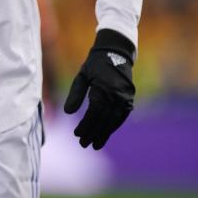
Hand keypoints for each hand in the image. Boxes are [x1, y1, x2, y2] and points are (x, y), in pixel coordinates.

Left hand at [63, 29, 135, 149]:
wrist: (116, 53)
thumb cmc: (95, 64)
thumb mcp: (82, 76)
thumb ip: (75, 94)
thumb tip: (67, 112)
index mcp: (103, 88)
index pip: (94, 112)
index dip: (86, 125)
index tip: (77, 135)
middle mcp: (117, 95)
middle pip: (104, 119)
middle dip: (93, 133)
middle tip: (84, 144)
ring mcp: (125, 97)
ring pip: (114, 120)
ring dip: (105, 133)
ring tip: (95, 145)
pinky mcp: (130, 99)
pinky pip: (121, 116)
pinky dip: (113, 126)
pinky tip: (106, 134)